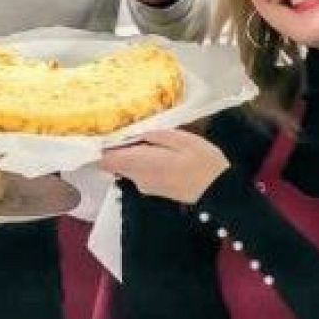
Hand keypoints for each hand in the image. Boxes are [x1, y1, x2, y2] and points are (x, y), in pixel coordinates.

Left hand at [100, 128, 228, 204]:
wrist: (219, 192)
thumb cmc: (203, 163)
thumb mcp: (181, 139)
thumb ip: (154, 135)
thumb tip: (136, 133)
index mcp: (142, 164)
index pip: (106, 160)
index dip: (99, 146)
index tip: (100, 131)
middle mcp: (138, 178)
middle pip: (113, 163)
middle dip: (114, 146)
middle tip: (120, 126)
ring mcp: (145, 186)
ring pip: (125, 167)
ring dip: (128, 152)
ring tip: (138, 133)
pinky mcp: (153, 188)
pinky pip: (138, 172)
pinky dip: (138, 160)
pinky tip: (152, 148)